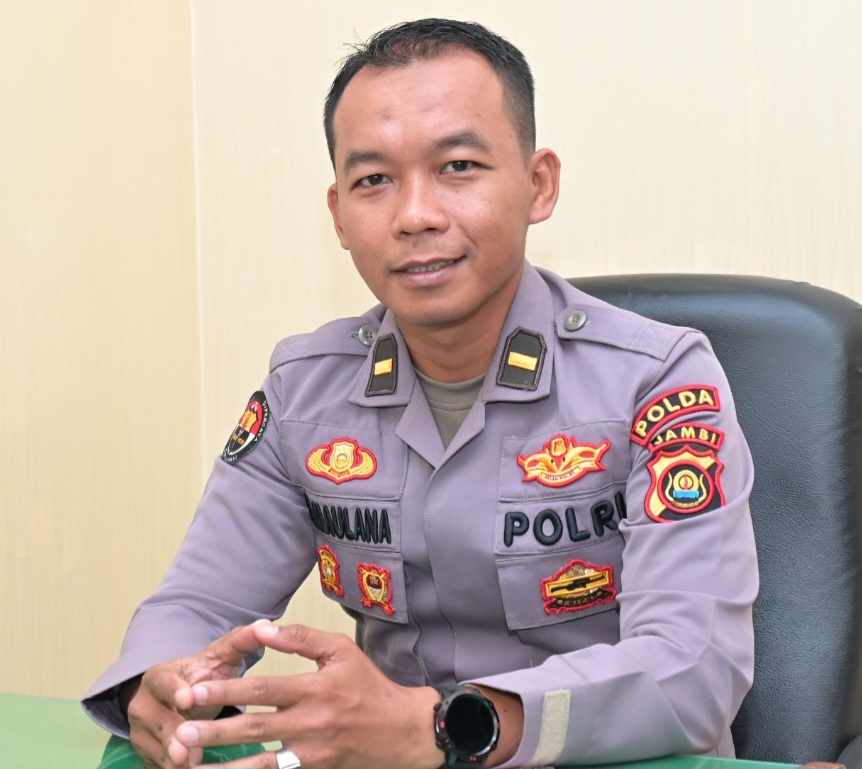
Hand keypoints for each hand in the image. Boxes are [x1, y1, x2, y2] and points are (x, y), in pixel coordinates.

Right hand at [126, 622, 266, 767]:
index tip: (189, 698)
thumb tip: (266, 625)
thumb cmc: (205, 676)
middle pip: (157, 720)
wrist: (182, 696)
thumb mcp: (221, 657)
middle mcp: (144, 703)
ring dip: (171, 759)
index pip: (164, 681)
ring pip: (155, 748)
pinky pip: (156, 765)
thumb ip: (242, 641)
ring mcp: (142, 731)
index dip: (175, 690)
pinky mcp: (146, 753)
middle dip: (171, 735)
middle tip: (185, 751)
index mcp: (160, 676)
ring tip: (191, 766)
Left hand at [171, 622, 443, 768]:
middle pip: (255, 727)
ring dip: (224, 765)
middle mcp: (311, 722)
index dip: (227, 690)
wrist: (401, 731)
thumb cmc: (368, 685)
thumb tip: (262, 628)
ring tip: (190, 763)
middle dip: (215, 729)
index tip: (194, 689)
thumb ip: (301, 638)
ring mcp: (312, 752)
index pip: (264, 689)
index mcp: (316, 688)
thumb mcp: (340, 650)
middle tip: (180, 730)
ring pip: (261, 762)